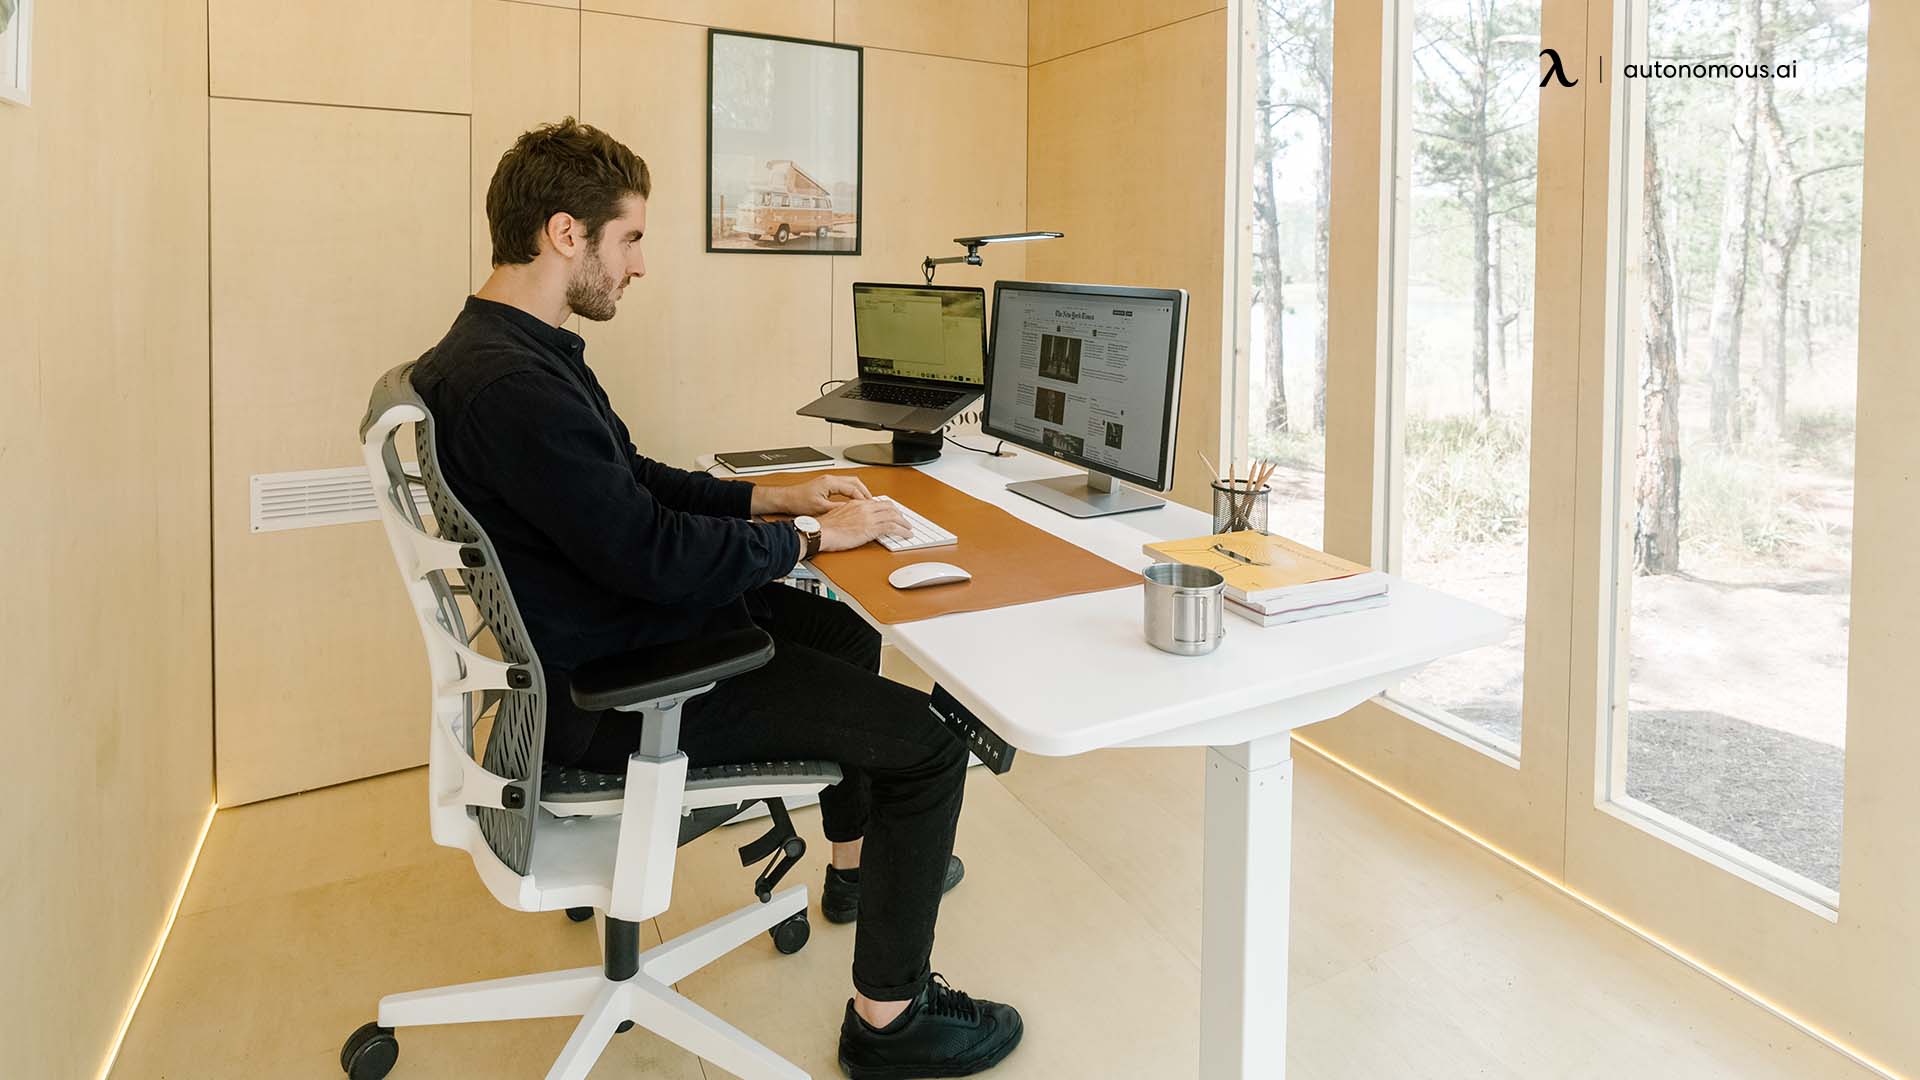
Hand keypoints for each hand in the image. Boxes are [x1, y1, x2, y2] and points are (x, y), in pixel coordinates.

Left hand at [755, 473, 871, 516]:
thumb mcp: (820, 508)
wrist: (787, 499)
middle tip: (872, 503)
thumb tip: (851, 511)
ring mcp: (829, 481)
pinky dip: (853, 492)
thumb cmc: (799, 501)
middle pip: (855, 482)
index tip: (868, 507)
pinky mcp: (827, 485)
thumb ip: (837, 508)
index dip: (862, 498)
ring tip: (866, 502)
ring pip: (851, 483)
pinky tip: (854, 501)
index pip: (853, 488)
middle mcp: (831, 479)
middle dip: (865, 492)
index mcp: (830, 482)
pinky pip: (845, 486)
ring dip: (860, 492)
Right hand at [817, 497, 909, 551]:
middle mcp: (864, 508)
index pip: (877, 502)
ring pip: (894, 516)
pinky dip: (902, 531)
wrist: (820, 532)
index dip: (888, 508)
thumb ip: (849, 515)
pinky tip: (906, 534)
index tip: (892, 513)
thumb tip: (854, 521)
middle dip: (898, 514)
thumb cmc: (824, 527)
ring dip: (904, 523)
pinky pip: (892, 528)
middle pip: (889, 507)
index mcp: (856, 503)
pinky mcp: (871, 528)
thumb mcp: (838, 515)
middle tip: (903, 520)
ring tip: (908, 528)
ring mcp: (869, 518)